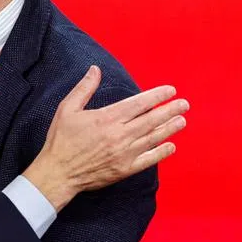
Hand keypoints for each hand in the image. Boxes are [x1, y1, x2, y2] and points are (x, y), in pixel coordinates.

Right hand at [24, 66, 188, 209]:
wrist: (57, 172)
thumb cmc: (60, 139)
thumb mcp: (67, 109)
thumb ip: (84, 88)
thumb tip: (95, 69)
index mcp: (107, 118)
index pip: (139, 103)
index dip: (157, 96)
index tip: (170, 91)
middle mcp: (120, 134)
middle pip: (152, 119)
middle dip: (170, 110)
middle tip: (184, 104)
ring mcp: (125, 153)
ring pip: (154, 138)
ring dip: (170, 128)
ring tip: (182, 120)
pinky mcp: (125, 169)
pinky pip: (148, 159)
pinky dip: (161, 152)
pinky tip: (171, 146)